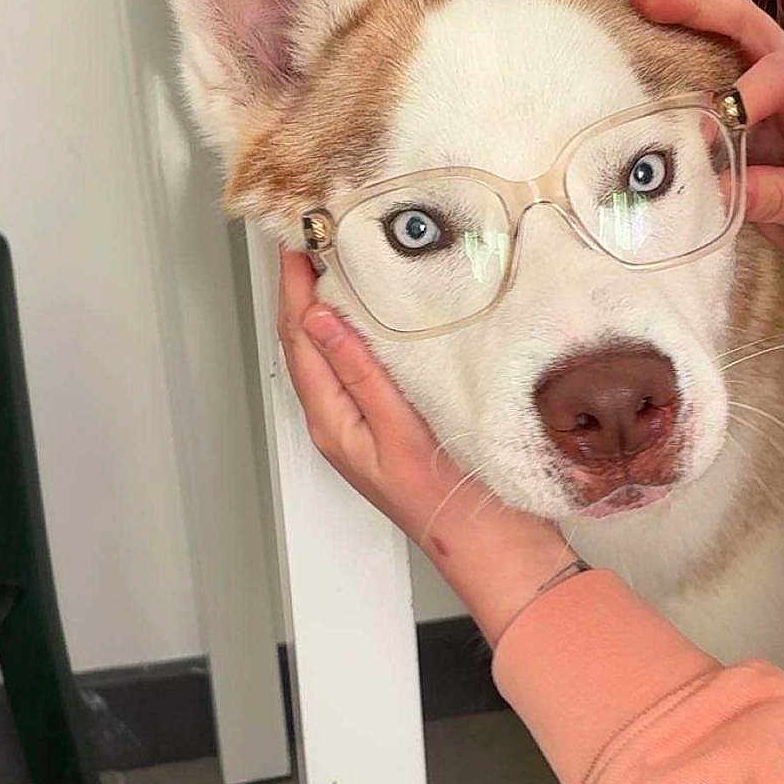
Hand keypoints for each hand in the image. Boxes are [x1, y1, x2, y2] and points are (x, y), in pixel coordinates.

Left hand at [276, 251, 571, 643]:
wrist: (491, 546)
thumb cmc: (449, 501)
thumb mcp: (400, 431)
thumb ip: (359, 373)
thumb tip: (319, 319)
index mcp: (332, 422)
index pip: (298, 339)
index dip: (292, 288)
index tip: (296, 242)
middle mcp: (338, 422)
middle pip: (306, 343)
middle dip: (302, 289)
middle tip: (311, 237)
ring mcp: (361, 424)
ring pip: (331, 353)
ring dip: (328, 306)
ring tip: (335, 261)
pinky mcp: (388, 423)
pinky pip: (359, 366)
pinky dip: (357, 330)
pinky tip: (376, 312)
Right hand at [630, 0, 783, 339]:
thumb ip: (776, 196)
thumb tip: (714, 188)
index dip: (747, 91)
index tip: (714, 127)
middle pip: (748, 30)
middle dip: (698, 9)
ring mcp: (770, 106)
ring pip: (723, 53)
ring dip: (679, 33)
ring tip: (633, 17)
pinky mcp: (747, 132)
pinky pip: (706, 102)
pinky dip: (674, 86)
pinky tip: (640, 73)